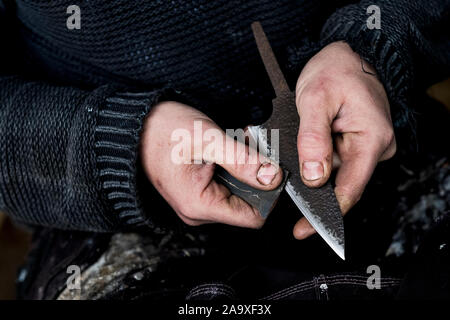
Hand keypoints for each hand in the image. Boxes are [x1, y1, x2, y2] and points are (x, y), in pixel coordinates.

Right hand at [140, 101, 282, 227]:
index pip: (253, 218)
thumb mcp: (209, 139)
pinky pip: (225, 186)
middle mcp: (197, 211)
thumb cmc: (162, 130)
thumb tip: (272, 178)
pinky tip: (225, 148)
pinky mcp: (196, 193)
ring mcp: (196, 203)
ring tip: (233, 143)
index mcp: (199, 205)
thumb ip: (243, 160)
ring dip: (243, 167)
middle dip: (254, 175)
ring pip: (237, 192)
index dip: (269, 195)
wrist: (136, 126)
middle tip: (246, 146)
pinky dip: (232, 166)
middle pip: (247, 204)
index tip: (270, 169)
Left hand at [293, 41, 395, 238]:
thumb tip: (313, 177)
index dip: (326, 213)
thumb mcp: (316, 99)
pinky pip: (334, 159)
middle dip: (311, 185)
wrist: (347, 56)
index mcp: (371, 138)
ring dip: (311, 167)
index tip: (304, 229)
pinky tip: (304, 149)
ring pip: (334, 171)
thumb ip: (313, 139)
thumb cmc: (335, 70)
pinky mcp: (355, 143)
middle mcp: (374, 147)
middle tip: (284, 179)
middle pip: (340, 182)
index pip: (350, 188)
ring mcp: (365, 146)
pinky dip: (315, 158)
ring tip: (292, 147)